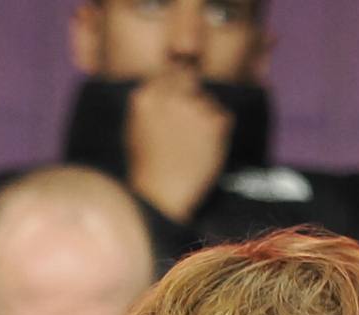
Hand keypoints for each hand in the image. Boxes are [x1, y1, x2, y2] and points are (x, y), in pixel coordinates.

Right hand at [126, 68, 234, 221]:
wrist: (161, 198)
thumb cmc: (146, 170)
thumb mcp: (135, 129)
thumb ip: (151, 102)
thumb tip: (167, 82)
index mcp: (146, 96)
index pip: (169, 74)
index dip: (175, 88)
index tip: (176, 105)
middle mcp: (170, 95)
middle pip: (191, 81)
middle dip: (191, 97)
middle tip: (188, 128)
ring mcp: (195, 107)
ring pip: (208, 102)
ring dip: (204, 119)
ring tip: (191, 148)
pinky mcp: (215, 122)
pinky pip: (223, 118)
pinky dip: (218, 133)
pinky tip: (202, 152)